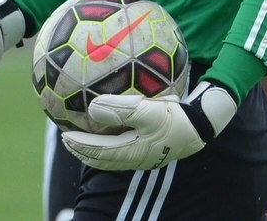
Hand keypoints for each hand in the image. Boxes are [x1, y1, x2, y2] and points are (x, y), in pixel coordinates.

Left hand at [61, 81, 237, 170]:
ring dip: (95, 149)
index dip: (79, 145)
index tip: (64, 135)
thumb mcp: (149, 110)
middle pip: (101, 159)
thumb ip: (120, 109)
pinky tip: (112, 130)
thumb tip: (92, 108)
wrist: (202, 125)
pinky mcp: (151, 149)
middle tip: (67, 139)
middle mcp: (134, 158)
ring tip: (84, 138)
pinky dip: (109, 143)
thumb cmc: (176, 117)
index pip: (97, 152)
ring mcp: (143, 156)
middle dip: (82, 151)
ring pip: (111, 156)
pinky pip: (122, 148)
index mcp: (131, 152)